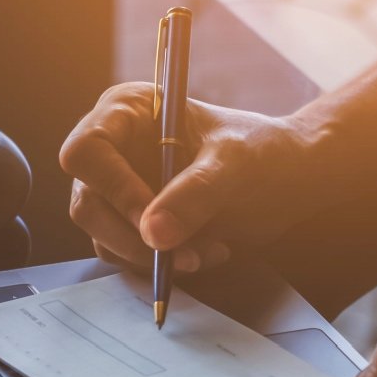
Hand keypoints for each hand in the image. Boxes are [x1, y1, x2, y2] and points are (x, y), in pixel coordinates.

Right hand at [59, 82, 326, 272]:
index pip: (87, 151)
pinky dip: (164, 264)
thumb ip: (195, 194)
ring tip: (206, 252)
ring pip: (105, 237)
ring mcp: (121, 190)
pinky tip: (207, 252)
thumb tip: (152, 234)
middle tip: (181, 254)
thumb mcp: (234, 166)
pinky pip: (129, 255)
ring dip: (153, 257)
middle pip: (88, 204)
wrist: (289, 179)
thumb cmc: (263, 152)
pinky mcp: (136, 224)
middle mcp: (115, 150)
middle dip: (132, 237)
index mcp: (128, 112)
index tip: (151, 220)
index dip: (113, 188)